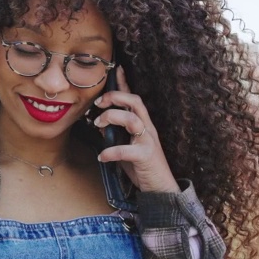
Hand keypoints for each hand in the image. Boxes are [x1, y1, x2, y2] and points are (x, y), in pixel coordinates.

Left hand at [92, 66, 180, 193]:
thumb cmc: (142, 167)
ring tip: (98, 125)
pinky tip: (102, 157)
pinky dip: (111, 151)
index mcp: (143, 124)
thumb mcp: (126, 148)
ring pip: (132, 119)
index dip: (125, 84)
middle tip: (99, 104)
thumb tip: (99, 123)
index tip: (116, 70)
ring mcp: (148, 142)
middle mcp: (148, 129)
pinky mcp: (146, 156)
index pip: (134, 99)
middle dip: (115, 98)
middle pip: (135, 102)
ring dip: (112, 118)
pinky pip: (127, 149)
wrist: (160, 189)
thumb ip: (115, 134)